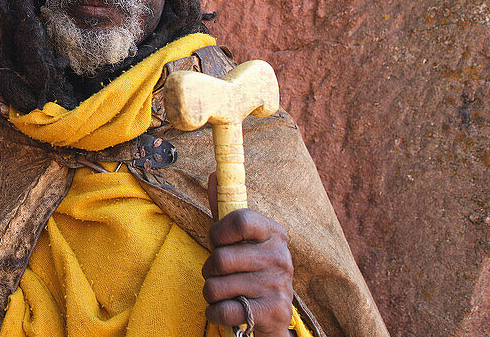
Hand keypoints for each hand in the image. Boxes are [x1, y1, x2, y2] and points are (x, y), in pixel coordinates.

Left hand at [203, 173, 293, 336]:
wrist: (273, 313)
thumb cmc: (249, 268)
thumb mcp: (240, 239)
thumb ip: (224, 210)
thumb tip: (214, 175)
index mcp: (273, 233)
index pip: (239, 220)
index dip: (219, 232)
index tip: (217, 241)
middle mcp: (280, 257)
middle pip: (221, 258)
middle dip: (209, 269)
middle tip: (220, 274)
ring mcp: (277, 285)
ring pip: (216, 286)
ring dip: (211, 292)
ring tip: (225, 292)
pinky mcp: (272, 311)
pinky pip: (223, 310)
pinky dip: (216, 313)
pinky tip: (228, 309)